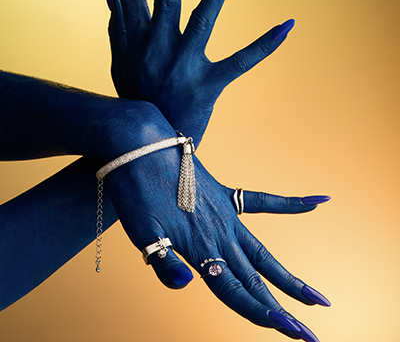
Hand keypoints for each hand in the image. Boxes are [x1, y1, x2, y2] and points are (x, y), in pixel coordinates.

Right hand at [105, 0, 294, 145]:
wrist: (146, 146)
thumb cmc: (136, 101)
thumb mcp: (119, 64)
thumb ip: (116, 24)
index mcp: (138, 44)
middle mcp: (159, 50)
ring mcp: (185, 67)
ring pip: (202, 18)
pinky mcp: (208, 85)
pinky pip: (241, 61)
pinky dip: (265, 44)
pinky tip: (288, 25)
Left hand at [105, 124, 329, 341]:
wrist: (141, 147)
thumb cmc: (136, 190)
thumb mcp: (140, 230)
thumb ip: (163, 261)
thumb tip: (186, 285)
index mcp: (199, 246)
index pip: (235, 290)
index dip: (261, 314)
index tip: (291, 330)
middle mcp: (220, 234)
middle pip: (256, 279)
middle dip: (282, 309)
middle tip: (309, 334)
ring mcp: (226, 214)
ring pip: (264, 252)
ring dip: (288, 278)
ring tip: (315, 297)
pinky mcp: (225, 195)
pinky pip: (262, 201)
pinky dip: (290, 204)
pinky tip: (317, 202)